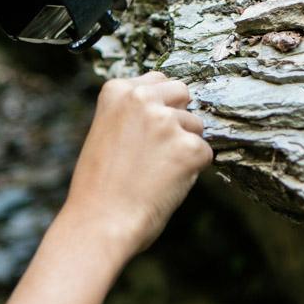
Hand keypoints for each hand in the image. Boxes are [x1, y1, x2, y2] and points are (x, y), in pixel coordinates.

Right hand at [63, 72, 212, 257]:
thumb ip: (132, 113)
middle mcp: (143, 98)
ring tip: (155, 172)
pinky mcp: (189, 148)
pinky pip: (205, 153)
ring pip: (196, 126)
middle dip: (178, 118)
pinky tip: (166, 184)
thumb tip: (168, 108)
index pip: (158, 80)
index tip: (148, 129)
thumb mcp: (106, 132)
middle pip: (183, 93)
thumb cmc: (99, 186)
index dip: (159, 106)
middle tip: (157, 150)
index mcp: (118, 90)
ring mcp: (167, 122)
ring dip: (185, 146)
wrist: (99, 223)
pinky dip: (192, 170)